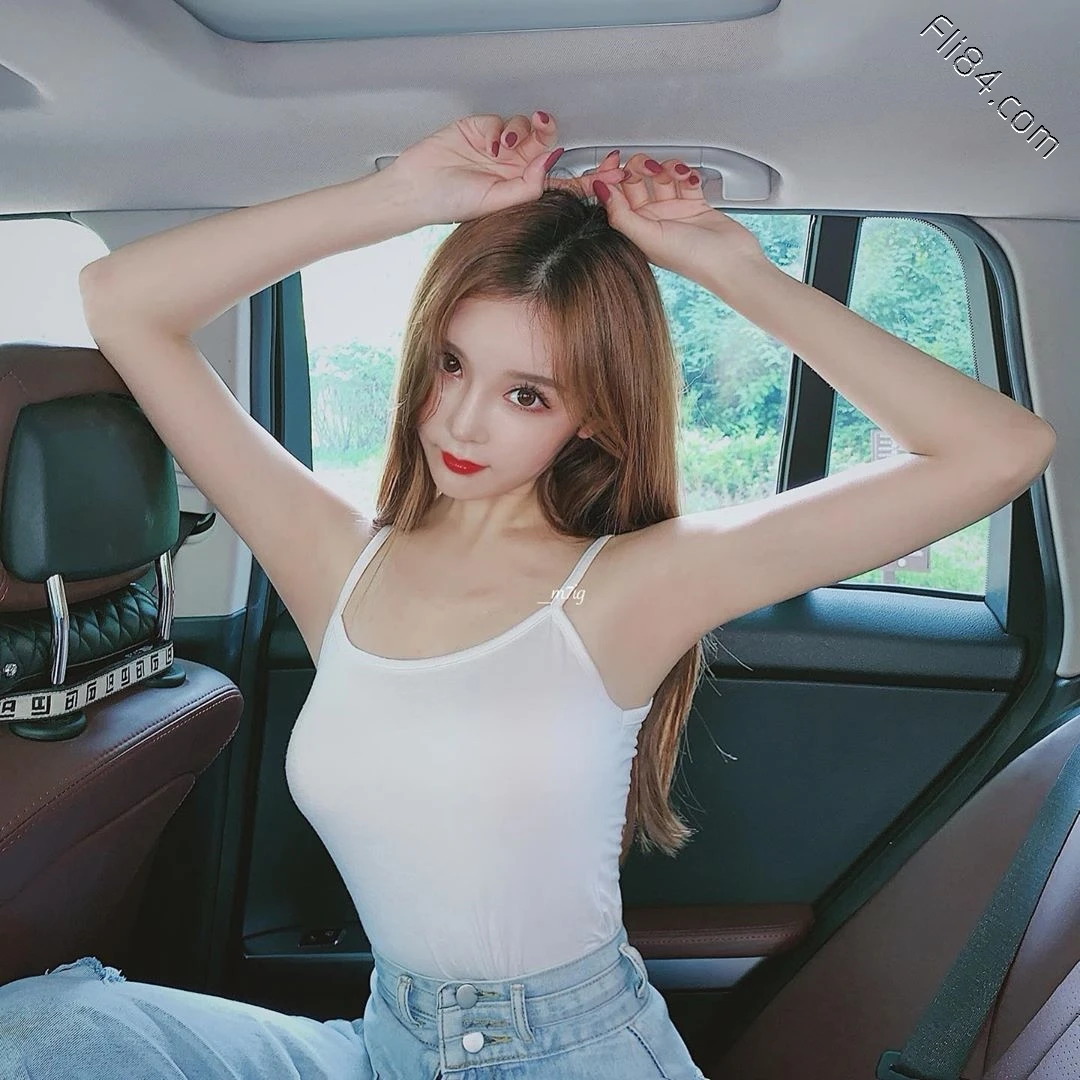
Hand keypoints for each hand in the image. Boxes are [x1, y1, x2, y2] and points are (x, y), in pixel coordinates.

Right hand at [386, 110, 628, 224]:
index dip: (589, 176)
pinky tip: (491, 143)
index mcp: (523, 191)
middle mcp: (516, 170)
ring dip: (524, 132)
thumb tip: (553, 160)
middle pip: (550, 148)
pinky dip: (502, 129)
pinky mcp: (485, 129)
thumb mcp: (497, 202)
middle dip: (555, 138)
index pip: (563, 182)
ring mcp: (502, 149)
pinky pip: (506, 120)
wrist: (417, 187)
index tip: (614, 172)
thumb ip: (529, 185)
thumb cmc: (452, 204)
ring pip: (530, 130)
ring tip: (506, 146)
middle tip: (551, 132)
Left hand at [591, 155, 765, 285]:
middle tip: (650, 167)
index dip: (611, 179)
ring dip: (667, 168)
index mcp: (634, 230)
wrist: (732, 262)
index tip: (614, 167)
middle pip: (635, 181)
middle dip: (640, 168)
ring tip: (677, 174)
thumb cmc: (692, 260)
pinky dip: (686, 174)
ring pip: (660, 177)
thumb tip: (599, 189)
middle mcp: (650, 220)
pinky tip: (690, 179)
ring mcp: (671, 211)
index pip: (613, 197)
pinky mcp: (692, 204)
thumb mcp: (648, 237)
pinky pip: (683, 179)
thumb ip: (620, 214)